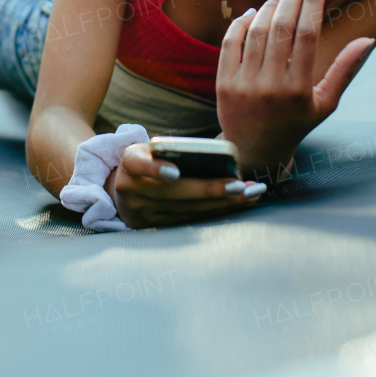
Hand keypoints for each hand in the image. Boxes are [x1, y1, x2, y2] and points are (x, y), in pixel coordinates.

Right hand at [108, 143, 264, 228]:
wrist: (125, 188)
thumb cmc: (149, 160)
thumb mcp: (150, 150)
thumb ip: (171, 151)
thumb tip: (216, 158)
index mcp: (129, 163)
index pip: (138, 164)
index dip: (155, 168)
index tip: (176, 173)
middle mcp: (130, 189)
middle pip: (172, 193)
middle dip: (209, 190)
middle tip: (239, 186)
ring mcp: (141, 212)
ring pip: (185, 210)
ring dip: (221, 203)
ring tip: (249, 194)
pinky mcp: (154, 226)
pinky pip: (189, 220)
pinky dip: (216, 211)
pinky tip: (239, 204)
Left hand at [216, 0, 374, 177]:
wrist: (255, 151)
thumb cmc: (296, 124)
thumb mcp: (326, 103)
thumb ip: (345, 70)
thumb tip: (367, 39)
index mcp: (299, 90)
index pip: (307, 35)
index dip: (312, 3)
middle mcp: (270, 85)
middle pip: (281, 28)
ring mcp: (243, 84)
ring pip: (256, 32)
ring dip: (269, 6)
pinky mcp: (223, 83)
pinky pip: (230, 43)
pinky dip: (241, 23)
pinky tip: (255, 10)